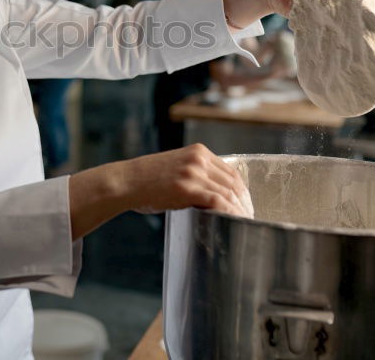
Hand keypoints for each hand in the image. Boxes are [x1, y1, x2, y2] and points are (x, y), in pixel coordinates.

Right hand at [68, 144, 252, 239]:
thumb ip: (195, 174)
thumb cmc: (147, 180)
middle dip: (244, 202)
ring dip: (239, 210)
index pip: (231, 171)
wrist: (126, 182)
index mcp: (198, 151)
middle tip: (248, 218)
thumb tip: (214, 194)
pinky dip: (229, 212)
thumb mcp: (175, 167)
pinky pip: (218, 201)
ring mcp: (193, 172)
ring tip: (243, 223)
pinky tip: (233, 221)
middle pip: (234, 182)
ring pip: (229, 193)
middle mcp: (199, 158)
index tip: (245, 205)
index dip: (242, 190)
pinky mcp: (187, 188)